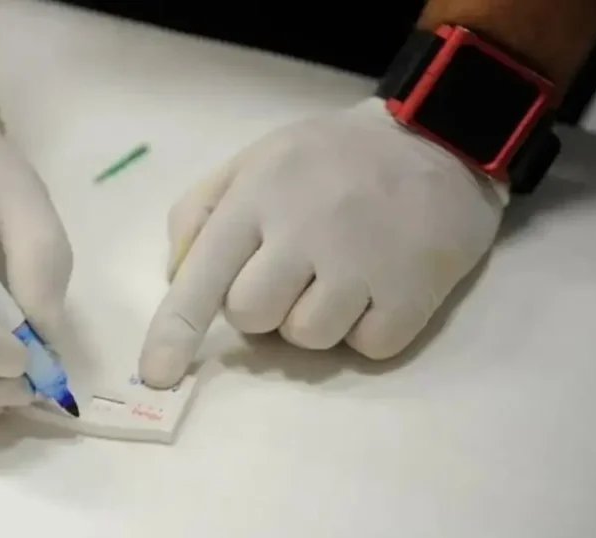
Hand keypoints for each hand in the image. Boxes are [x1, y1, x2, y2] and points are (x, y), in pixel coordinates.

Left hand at [139, 98, 505, 387]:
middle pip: (251, 317)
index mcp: (259, 196)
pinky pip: (366, 348)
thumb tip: (178, 278)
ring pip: (307, 339)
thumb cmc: (331, 156)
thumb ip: (200, 212)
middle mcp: (306, 231)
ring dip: (315, 318)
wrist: (440, 136)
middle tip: (292, 270)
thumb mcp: (254, 159)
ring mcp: (363, 263)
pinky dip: (366, 329)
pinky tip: (379, 286)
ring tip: (339, 274)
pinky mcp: (413, 292)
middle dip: (261, 307)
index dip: (175, 331)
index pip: (203, 275)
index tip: (156, 374)